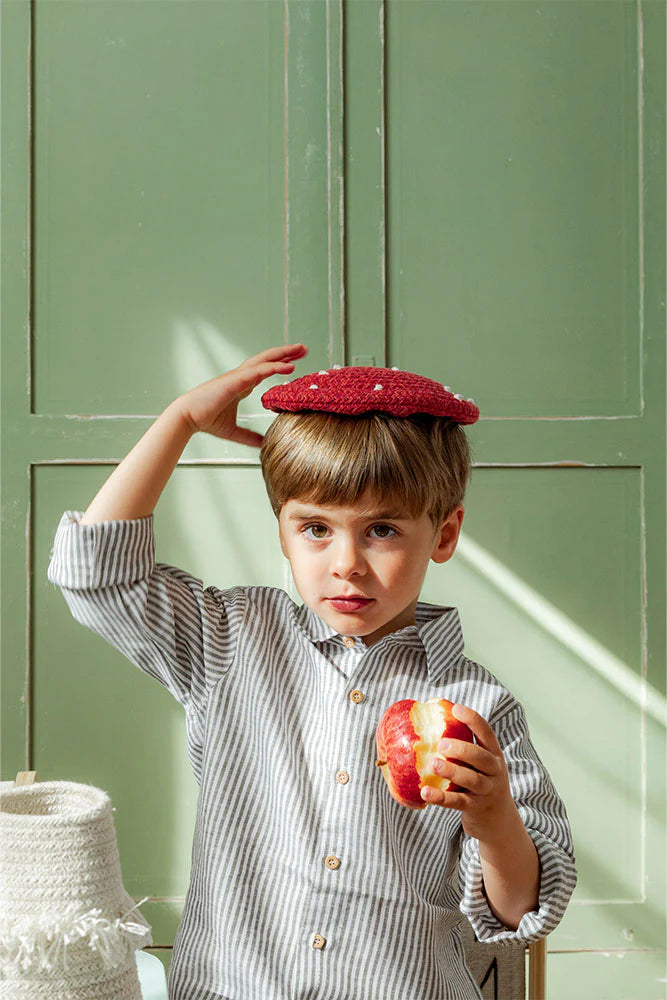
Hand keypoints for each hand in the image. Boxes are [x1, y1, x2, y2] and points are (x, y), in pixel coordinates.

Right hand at [177, 343, 307, 445]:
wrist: (188, 418)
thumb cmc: (206, 421)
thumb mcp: (234, 432)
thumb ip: (250, 437)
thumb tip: (263, 444)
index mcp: (241, 385)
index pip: (265, 370)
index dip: (279, 364)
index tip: (295, 361)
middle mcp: (241, 377)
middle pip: (267, 359)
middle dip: (286, 353)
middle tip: (303, 349)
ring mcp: (238, 376)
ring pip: (265, 360)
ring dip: (284, 353)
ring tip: (301, 349)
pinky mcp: (235, 380)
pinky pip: (259, 370)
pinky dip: (275, 366)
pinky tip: (289, 366)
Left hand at [421, 703, 514, 840]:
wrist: (498, 820)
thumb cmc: (481, 782)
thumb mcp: (481, 764)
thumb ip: (465, 747)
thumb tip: (431, 723)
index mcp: (494, 755)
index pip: (487, 733)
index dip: (472, 720)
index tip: (456, 708)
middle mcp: (494, 771)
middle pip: (481, 757)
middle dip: (462, 748)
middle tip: (441, 744)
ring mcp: (487, 791)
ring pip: (471, 779)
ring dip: (451, 771)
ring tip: (433, 764)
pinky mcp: (475, 808)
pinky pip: (458, 801)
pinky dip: (441, 797)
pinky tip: (425, 792)